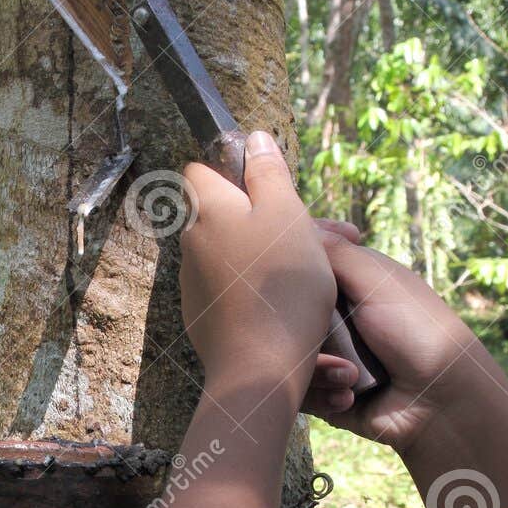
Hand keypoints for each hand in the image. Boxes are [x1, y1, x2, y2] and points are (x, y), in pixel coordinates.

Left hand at [179, 131, 336, 403]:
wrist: (260, 367)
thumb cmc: (280, 286)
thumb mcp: (287, 216)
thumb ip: (268, 175)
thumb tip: (254, 139)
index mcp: (207, 211)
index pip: (200, 171)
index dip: (233, 171)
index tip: (270, 186)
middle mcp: (191, 244)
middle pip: (224, 214)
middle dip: (267, 218)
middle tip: (317, 237)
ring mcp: (194, 283)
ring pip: (233, 253)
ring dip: (268, 255)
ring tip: (314, 275)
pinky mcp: (205, 317)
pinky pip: (234, 289)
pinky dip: (259, 289)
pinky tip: (291, 306)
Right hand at [299, 221, 498, 453]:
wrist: (441, 401)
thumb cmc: (416, 330)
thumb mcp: (375, 280)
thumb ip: (333, 251)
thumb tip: (293, 222)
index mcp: (353, 281)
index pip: (308, 261)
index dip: (292, 262)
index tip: (280, 264)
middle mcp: (338, 315)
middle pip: (287, 308)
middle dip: (299, 325)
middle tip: (317, 331)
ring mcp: (330, 353)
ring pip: (288, 352)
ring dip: (318, 365)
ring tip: (348, 375)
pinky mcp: (326, 390)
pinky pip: (300, 389)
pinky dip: (325, 392)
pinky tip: (350, 396)